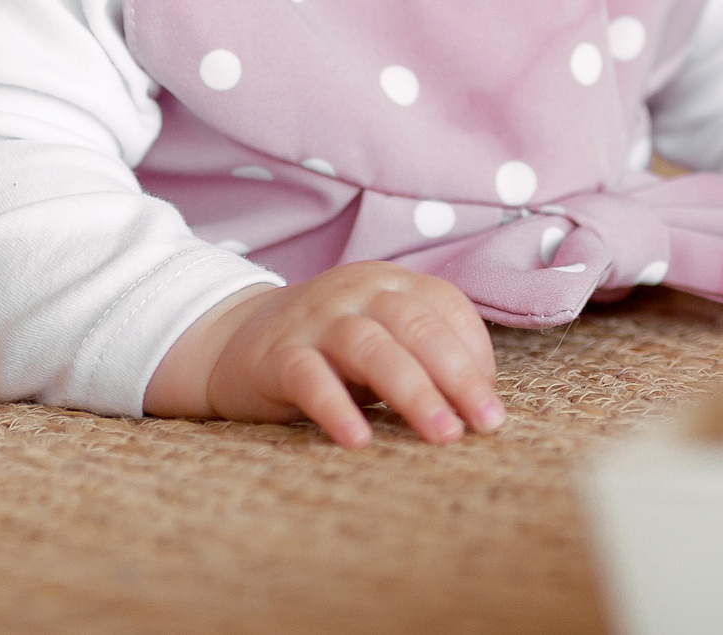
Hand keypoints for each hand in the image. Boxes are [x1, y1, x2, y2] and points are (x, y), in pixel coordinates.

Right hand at [144, 261, 503, 446]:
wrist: (233, 341)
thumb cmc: (329, 349)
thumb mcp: (380, 336)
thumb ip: (424, 354)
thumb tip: (482, 406)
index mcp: (386, 281)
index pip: (444, 304)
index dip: (475, 352)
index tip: (489, 404)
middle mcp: (353, 291)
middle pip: (414, 324)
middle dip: (457, 375)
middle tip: (487, 425)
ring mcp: (313, 321)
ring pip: (369, 347)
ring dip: (413, 391)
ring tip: (444, 435)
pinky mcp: (274, 357)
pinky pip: (309, 377)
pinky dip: (336, 407)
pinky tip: (359, 440)